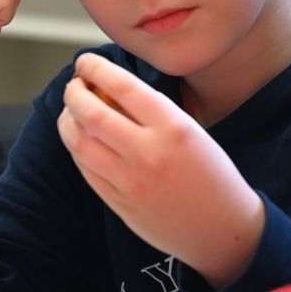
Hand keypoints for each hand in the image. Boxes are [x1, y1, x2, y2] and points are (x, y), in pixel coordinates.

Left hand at [56, 52, 264, 287]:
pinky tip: (81, 140)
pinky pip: (86, 170)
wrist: (223, 229)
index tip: (85, 62)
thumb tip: (111, 88)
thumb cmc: (212, 175)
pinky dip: (77, 149)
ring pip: (79, 143)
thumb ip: (154, 113)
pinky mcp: (120, 204)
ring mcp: (130, 182)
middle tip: (73, 86)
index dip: (97, 69)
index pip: (123, 87)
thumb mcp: (192, 132)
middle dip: (74, 93)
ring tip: (71, 112)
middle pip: (91, 114)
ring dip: (68, 122)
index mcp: (174, 128)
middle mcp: (149, 153)